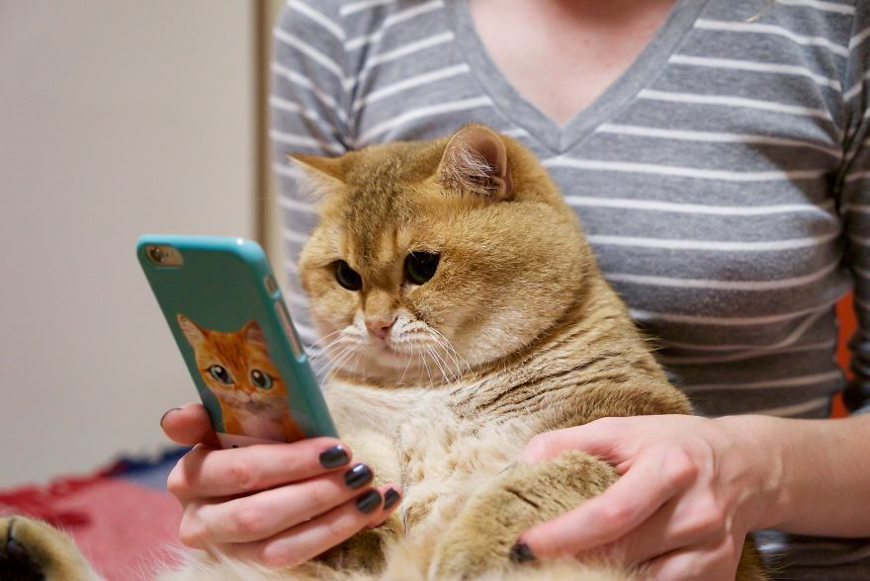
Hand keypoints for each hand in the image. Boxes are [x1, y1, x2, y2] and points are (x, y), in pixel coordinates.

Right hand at [160, 403, 401, 566]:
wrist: (256, 477)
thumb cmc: (249, 442)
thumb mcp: (231, 420)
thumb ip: (209, 413)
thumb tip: (175, 419)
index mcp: (189, 477)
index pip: (237, 471)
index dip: (288, 462)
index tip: (334, 447)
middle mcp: (198, 521)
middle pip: (258, 513)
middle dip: (316, 491)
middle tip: (358, 468)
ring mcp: (225, 551)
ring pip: (277, 546)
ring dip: (332, 518)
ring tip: (371, 492)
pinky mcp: (251, 570)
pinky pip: (296, 559)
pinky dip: (340, 532)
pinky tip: (376, 508)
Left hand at [516, 415, 776, 580]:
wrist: (744, 463)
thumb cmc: (671, 443)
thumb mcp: (619, 429)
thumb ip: (566, 443)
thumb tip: (521, 468)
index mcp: (670, 467)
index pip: (610, 513)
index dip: (564, 534)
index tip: (525, 545)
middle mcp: (696, 512)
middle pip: (622, 553)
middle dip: (573, 559)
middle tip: (537, 557)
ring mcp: (712, 548)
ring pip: (643, 580)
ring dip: (602, 573)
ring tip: (572, 561)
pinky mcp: (720, 572)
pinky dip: (633, 579)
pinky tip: (612, 566)